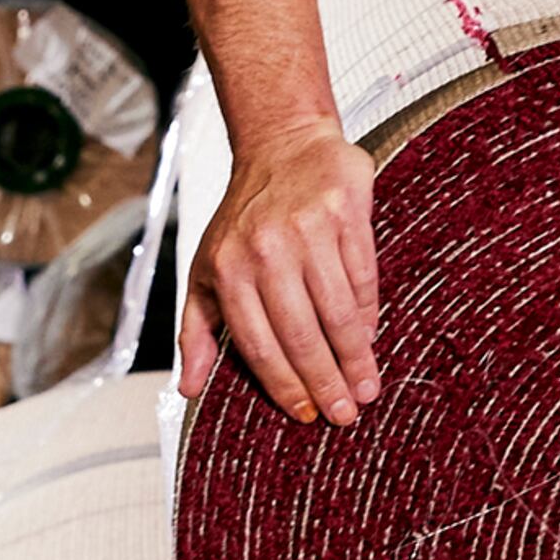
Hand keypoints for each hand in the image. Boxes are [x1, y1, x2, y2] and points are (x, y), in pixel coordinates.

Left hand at [182, 120, 378, 427]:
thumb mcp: (206, 270)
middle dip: (325, 382)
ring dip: (354, 357)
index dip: (284, 385)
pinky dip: (368, 314)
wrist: (283, 145)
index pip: (258, 344)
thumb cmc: (243, 218)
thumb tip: (189, 388)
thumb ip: (196, 330)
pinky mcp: (345, 213)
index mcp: (228, 270)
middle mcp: (265, 251)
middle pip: (300, 334)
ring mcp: (307, 231)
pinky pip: (361, 277)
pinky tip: (371, 339)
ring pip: (336, 311)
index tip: (306, 414)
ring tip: (366, 388)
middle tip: (345, 414)